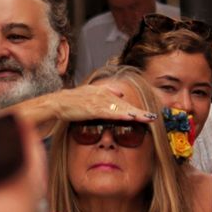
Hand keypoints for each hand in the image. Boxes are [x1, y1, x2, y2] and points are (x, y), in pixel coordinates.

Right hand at [32, 86, 156, 125]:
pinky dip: (120, 115)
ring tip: (147, 119)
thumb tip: (121, 93)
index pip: (124, 103)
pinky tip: (130, 117)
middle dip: (140, 113)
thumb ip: (106, 92)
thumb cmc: (73, 101)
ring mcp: (99, 101)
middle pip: (126, 106)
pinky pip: (110, 112)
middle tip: (153, 118)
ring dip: (134, 114)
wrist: (57, 102)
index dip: (136, 110)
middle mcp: (104, 95)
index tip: (147, 116)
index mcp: (105, 93)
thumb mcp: (91, 94)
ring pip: (120, 109)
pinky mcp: (93, 108)